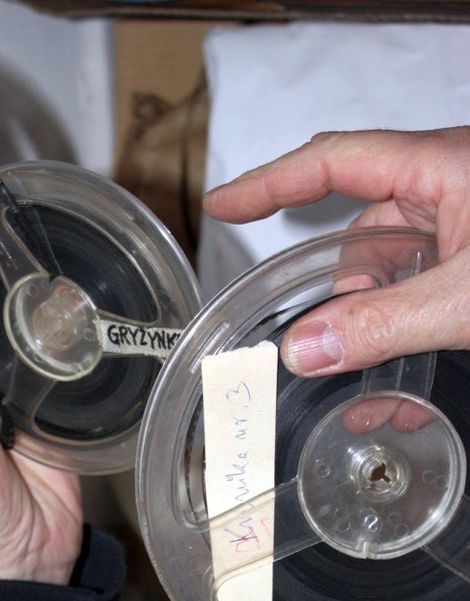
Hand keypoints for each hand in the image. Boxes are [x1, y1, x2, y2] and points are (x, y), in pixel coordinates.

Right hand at [203, 127, 469, 376]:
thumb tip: (302, 348)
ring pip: (390, 265)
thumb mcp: (466, 299)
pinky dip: (404, 325)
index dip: (269, 182)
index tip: (222, 206)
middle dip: (344, 287)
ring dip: (379, 317)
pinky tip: (408, 371)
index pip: (331, 161)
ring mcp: (466, 222)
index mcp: (442, 166)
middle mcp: (450, 186)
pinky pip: (420, 285)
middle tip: (332, 336)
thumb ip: (384, 323)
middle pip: (359, 228)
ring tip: (391, 373)